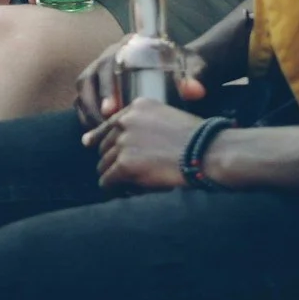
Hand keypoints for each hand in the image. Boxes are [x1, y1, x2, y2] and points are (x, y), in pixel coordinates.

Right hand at [73, 36, 209, 129]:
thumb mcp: (191, 68)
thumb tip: (195, 91)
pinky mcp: (97, 86)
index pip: (109, 64)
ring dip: (87, 112)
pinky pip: (83, 101)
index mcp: (128, 47)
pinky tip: (96, 134)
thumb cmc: (184, 66)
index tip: (111, 109)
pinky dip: (86, 116)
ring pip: (84, 90)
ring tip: (97, 135)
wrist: (181, 67)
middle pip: (89, 77)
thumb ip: (193, 78)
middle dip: (93, 104)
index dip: (106, 87)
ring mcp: (100, 71)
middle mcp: (109, 57)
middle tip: (102, 126)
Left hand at [85, 97, 205, 190]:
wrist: (208, 152)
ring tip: (126, 184)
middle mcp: (125, 122)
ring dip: (113, 175)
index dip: (99, 137)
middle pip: (105, 145)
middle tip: (123, 172)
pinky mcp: (124, 164)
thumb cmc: (197, 139)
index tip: (90, 144)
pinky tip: (121, 192)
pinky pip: (107, 180)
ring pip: (104, 164)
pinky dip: (112, 188)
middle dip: (113, 159)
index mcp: (136, 107)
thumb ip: (143, 124)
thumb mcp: (168, 118)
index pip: (109, 124)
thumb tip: (118, 140)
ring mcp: (123, 143)